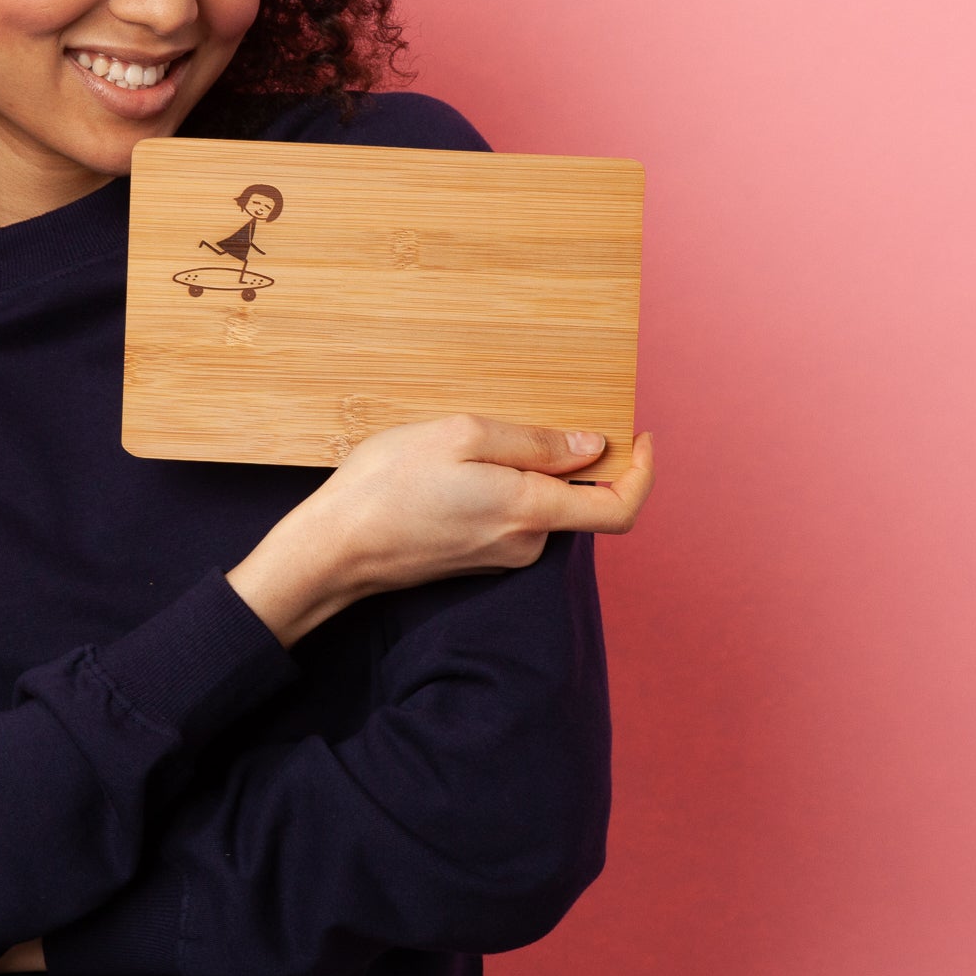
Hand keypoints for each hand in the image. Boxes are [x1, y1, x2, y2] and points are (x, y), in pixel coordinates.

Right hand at [227, 417, 654, 646]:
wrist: (333, 550)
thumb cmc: (387, 486)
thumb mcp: (462, 436)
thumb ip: (534, 442)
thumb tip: (590, 447)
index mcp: (531, 510)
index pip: (620, 509)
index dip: (643, 473)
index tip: (640, 437)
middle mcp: (525, 543)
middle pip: (579, 501)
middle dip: (571, 458)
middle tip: (530, 416)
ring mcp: (500, 556)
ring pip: (541, 505)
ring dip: (528, 470)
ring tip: (474, 440)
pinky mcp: (475, 559)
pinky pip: (510, 517)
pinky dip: (502, 487)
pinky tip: (456, 468)